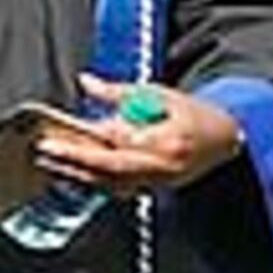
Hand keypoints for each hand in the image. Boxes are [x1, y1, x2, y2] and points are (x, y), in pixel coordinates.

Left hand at [33, 75, 248, 195]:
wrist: (226, 140)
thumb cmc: (194, 115)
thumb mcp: (160, 94)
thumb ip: (119, 93)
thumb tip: (86, 82)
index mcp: (167, 140)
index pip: (121, 141)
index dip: (88, 138)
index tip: (61, 133)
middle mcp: (161, 166)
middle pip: (110, 167)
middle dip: (75, 160)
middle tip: (46, 150)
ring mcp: (157, 182)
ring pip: (110, 183)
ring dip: (77, 174)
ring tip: (49, 162)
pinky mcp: (151, 190)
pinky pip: (116, 189)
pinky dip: (92, 182)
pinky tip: (69, 174)